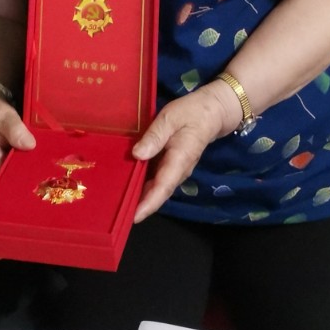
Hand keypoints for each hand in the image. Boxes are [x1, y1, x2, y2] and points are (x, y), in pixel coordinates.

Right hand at [0, 90, 35, 183]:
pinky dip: (20, 178)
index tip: (30, 190)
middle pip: (0, 185)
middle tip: (40, 192)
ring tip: (40, 189)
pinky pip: (8, 176)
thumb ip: (15, 128)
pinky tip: (35, 180)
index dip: (11, 187)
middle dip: (18, 189)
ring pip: (4, 183)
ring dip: (20, 185)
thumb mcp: (5, 115)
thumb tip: (29, 145)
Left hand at [130, 88, 227, 221]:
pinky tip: (128, 184)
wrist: (212, 112)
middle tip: (117, 214)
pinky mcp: (173, 166)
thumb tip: (137, 155)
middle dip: (140, 205)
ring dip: (141, 197)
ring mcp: (177, 170)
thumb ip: (154, 137)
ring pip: (158, 188)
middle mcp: (179, 170)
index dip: (148, 203)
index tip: (134, 216)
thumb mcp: (170, 119)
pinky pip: (158, 180)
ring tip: (119, 202)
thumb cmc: (190, 113)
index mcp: (179, 159)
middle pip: (159, 193)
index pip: (163, 187)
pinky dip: (144, 185)